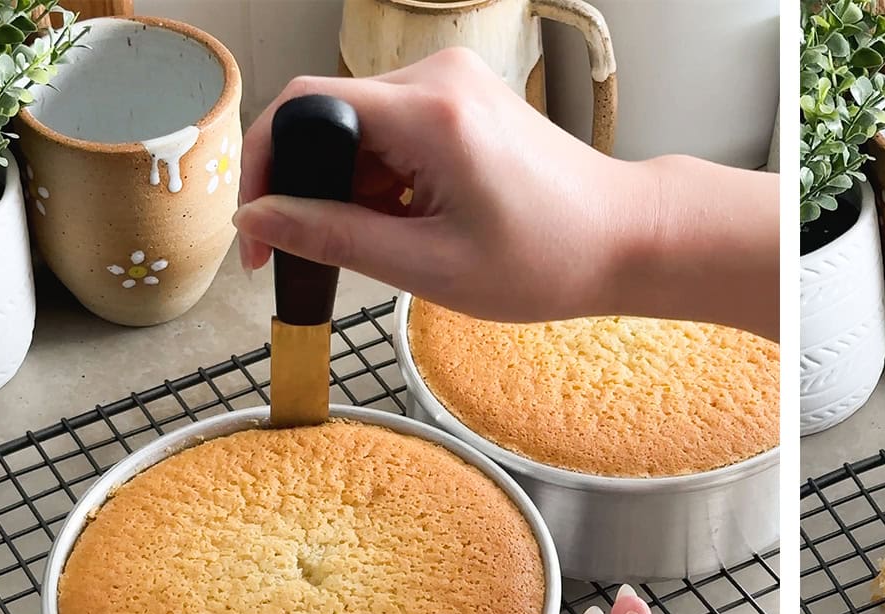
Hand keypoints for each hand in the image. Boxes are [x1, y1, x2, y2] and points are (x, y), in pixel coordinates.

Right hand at [236, 50, 778, 336]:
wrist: (625, 239)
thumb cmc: (551, 258)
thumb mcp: (430, 265)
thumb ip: (334, 238)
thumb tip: (259, 221)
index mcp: (430, 113)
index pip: (301, 109)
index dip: (265, 168)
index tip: (261, 229)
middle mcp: (439, 77)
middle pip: (328, 116)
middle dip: (314, 187)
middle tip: (327, 251)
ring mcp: (454, 81)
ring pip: (358, 125)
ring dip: (354, 186)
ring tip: (396, 242)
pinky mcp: (464, 96)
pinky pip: (392, 127)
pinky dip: (385, 176)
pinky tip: (415, 219)